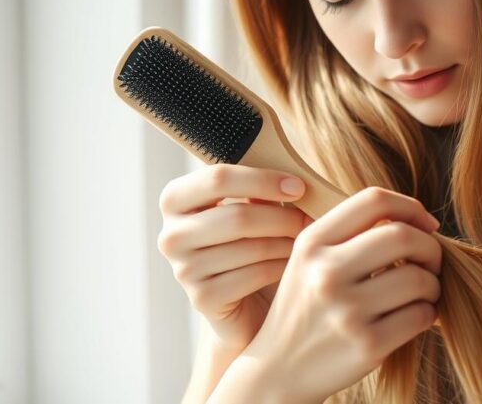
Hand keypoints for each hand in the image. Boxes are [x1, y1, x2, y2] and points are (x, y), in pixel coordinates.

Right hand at [157, 164, 311, 352]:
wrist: (248, 303)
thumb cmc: (253, 242)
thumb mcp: (252, 208)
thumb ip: (260, 190)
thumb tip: (292, 183)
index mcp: (176, 199)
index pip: (217, 178)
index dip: (263, 180)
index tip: (298, 187)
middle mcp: (170, 235)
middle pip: (238, 216)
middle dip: (284, 217)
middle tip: (310, 220)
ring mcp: (183, 270)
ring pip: (250, 247)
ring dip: (288, 244)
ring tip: (305, 243)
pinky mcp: (203, 299)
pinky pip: (254, 276)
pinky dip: (281, 269)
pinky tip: (292, 267)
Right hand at [237, 187, 441, 402]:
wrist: (279, 370)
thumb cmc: (308, 307)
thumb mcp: (309, 260)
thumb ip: (350, 232)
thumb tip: (418, 218)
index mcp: (312, 243)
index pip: (374, 200)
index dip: (410, 206)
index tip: (426, 224)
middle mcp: (326, 273)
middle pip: (403, 236)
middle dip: (430, 248)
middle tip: (431, 262)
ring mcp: (346, 311)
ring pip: (419, 278)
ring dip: (432, 285)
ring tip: (423, 293)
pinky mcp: (367, 345)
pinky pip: (421, 315)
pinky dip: (428, 313)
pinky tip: (416, 316)